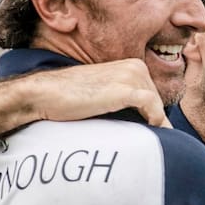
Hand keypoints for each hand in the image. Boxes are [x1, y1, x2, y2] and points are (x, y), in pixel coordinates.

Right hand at [30, 58, 170, 127]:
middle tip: (148, 140)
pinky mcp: (124, 89)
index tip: (151, 133)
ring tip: (147, 140)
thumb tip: (146, 121)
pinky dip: (154, 119)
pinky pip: (152, 105)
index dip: (153, 114)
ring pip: (157, 104)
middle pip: (158, 100)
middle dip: (154, 119)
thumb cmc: (71, 97)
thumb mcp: (104, 92)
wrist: (46, 93)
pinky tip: (147, 129)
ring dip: (154, 123)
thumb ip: (124, 99)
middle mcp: (135, 66)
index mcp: (132, 64)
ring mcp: (130, 76)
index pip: (153, 94)